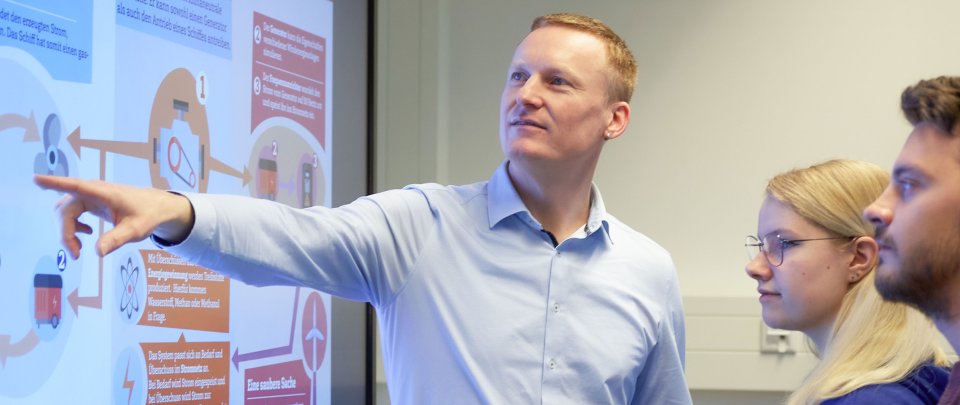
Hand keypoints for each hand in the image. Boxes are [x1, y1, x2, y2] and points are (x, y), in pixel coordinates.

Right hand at [34, 174, 194, 258]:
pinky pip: (71, 213)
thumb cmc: (148, 215)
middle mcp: (93, 192)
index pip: (75, 186)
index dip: (55, 183)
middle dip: (65, 232)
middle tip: (76, 254)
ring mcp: (90, 196)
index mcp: (103, 193)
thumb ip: (117, 239)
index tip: (35, 179)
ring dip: (66, 231)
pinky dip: (72, 227)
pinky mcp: (90, 202)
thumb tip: (97, 252)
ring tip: (79, 250)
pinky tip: (86, 234)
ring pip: (65, 212)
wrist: (157, 208)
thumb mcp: (136, 230)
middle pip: (65, 209)